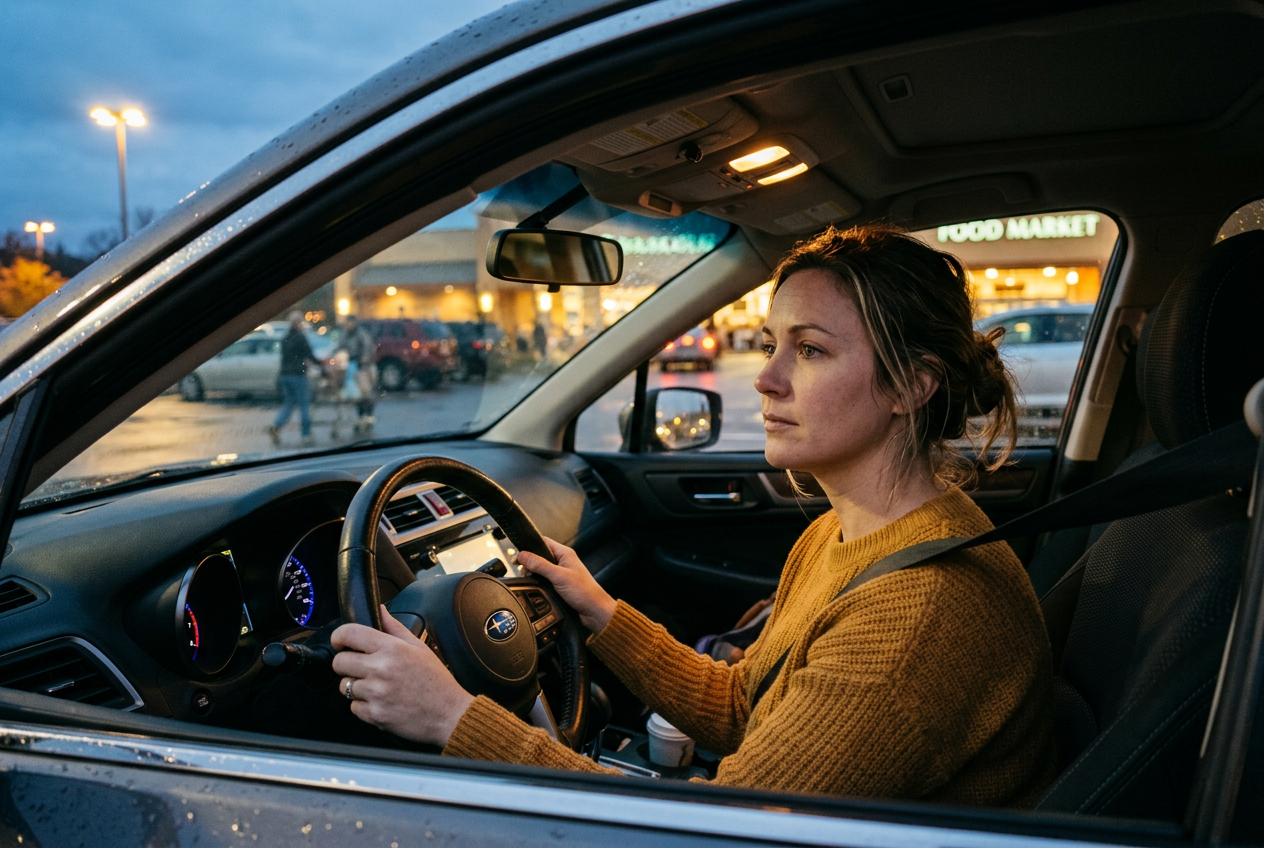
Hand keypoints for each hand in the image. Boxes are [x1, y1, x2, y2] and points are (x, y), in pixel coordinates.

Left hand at [331, 605, 473, 746]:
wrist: (449, 715)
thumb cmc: (436, 681)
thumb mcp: (419, 647)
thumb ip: (395, 627)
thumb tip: (379, 610)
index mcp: (391, 648)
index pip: (349, 634)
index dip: (339, 637)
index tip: (340, 642)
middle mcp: (380, 669)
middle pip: (340, 662)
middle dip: (347, 663)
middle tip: (362, 667)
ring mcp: (376, 694)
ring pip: (344, 686)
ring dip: (356, 686)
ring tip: (376, 687)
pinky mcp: (374, 715)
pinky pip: (353, 707)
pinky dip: (364, 706)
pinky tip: (382, 702)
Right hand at [516, 537, 616, 633]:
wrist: (594, 611)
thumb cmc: (584, 592)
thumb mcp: (558, 576)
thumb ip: (540, 565)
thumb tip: (523, 555)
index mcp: (565, 553)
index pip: (543, 542)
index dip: (529, 546)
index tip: (518, 553)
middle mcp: (562, 561)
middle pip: (539, 556)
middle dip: (529, 562)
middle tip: (521, 570)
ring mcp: (561, 574)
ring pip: (541, 569)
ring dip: (533, 574)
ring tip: (526, 578)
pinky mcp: (559, 585)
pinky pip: (544, 580)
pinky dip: (538, 582)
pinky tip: (534, 587)